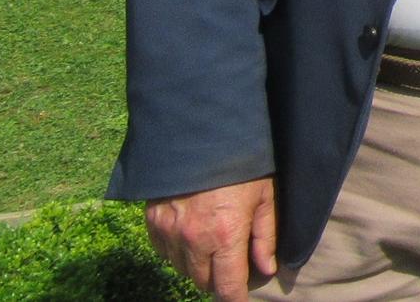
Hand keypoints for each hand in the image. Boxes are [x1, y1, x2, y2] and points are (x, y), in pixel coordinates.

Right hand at [144, 177, 278, 301]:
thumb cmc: (242, 164)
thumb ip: (265, 237)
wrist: (201, 135)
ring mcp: (168, 232)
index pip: (227, 286)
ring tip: (213, 247)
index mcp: (224, 235)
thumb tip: (266, 269)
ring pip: (182, 270)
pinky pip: (163, 252)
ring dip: (198, 267)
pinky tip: (192, 237)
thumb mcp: (264, 197)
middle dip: (218, 281)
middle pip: (203, 282)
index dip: (235, 300)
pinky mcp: (153, 222)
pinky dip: (177, 252)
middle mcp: (192, 240)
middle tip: (231, 266)